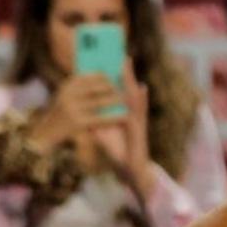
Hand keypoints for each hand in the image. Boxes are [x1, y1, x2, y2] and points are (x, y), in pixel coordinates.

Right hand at [29, 72, 122, 151]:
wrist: (45, 134)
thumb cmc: (61, 114)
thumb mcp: (67, 96)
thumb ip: (81, 87)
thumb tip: (103, 74)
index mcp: (67, 85)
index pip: (90, 76)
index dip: (105, 76)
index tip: (117, 76)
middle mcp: (68, 94)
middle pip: (96, 87)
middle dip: (112, 88)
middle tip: (125, 89)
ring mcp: (72, 108)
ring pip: (100, 102)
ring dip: (115, 101)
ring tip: (126, 101)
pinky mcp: (77, 122)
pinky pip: (100, 118)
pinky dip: (112, 117)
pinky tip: (123, 117)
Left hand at [91, 60, 155, 196]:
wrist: (129, 170)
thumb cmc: (118, 153)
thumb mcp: (103, 136)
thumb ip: (96, 125)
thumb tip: (84, 118)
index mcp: (123, 114)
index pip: (119, 93)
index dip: (116, 79)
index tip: (111, 62)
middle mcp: (132, 114)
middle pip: (127, 90)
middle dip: (125, 73)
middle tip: (121, 55)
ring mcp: (137, 120)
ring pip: (133, 96)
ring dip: (131, 79)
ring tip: (128, 64)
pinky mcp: (139, 129)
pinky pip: (139, 111)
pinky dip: (141, 99)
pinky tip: (142, 87)